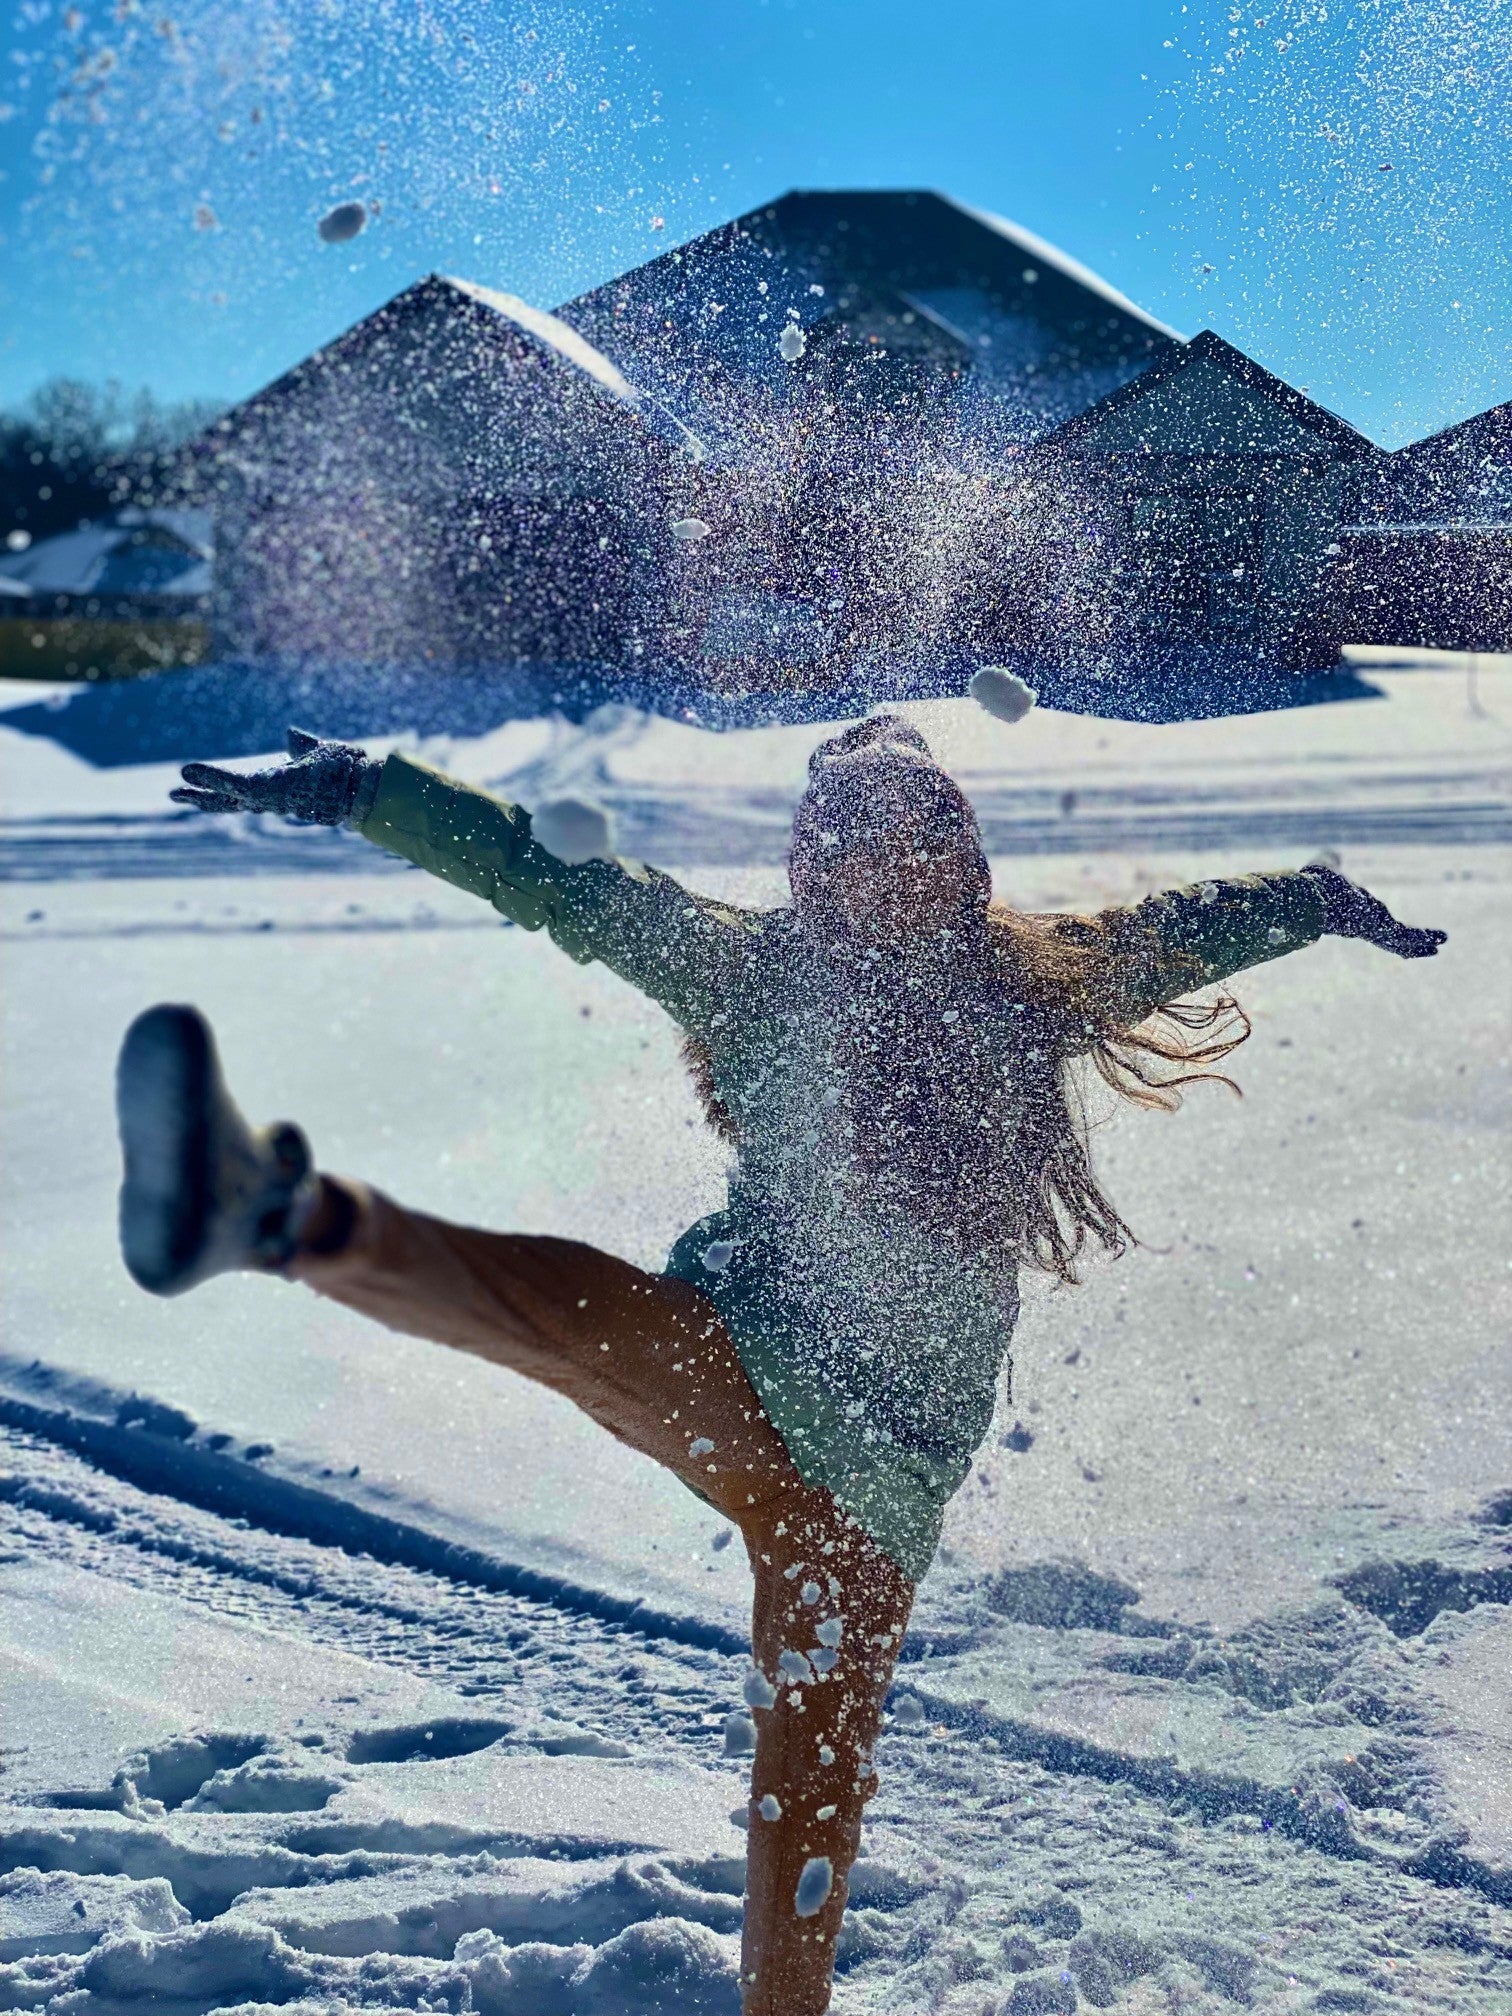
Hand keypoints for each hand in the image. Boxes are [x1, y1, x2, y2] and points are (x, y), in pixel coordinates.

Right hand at [171, 728, 378, 827]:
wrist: (364, 783)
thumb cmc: (348, 772)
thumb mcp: (318, 753)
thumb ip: (302, 745)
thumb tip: (290, 733)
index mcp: (281, 787)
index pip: (246, 791)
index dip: (222, 787)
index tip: (202, 784)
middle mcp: (273, 798)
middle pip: (230, 802)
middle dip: (204, 799)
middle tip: (175, 794)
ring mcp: (269, 797)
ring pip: (228, 797)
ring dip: (202, 792)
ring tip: (175, 789)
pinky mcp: (268, 790)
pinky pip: (234, 785)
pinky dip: (211, 779)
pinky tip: (189, 772)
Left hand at [1303, 863, 1446, 959]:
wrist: (1313, 897)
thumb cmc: (1316, 884)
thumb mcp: (1327, 869)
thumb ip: (1331, 864)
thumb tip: (1333, 856)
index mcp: (1353, 913)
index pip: (1372, 923)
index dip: (1384, 928)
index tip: (1393, 930)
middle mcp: (1364, 925)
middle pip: (1390, 937)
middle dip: (1407, 941)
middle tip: (1424, 946)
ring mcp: (1375, 929)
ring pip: (1402, 940)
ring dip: (1421, 942)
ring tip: (1439, 945)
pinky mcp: (1383, 929)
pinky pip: (1406, 938)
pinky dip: (1423, 940)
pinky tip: (1438, 944)